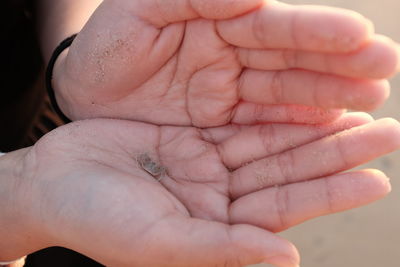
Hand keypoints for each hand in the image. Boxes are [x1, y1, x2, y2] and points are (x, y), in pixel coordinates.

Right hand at [8, 113, 398, 266]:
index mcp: (216, 229)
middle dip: (336, 154)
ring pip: (272, 143)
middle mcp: (220, 197)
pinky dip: (274, 111)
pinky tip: (306, 100)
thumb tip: (286, 259)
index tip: (375, 178)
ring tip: (361, 113)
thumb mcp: (159, 243)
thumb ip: (223, 250)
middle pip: (288, 172)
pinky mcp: (194, 136)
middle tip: (387, 134)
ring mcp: (208, 164)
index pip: (284, 210)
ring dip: (314, 129)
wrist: (54, 181)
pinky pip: (243, 120)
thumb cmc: (96, 220)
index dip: (330, 194)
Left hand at [54, 0, 398, 126]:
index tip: (361, 38)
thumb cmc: (106, 48)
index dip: (315, 31)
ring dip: (327, 102)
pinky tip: (330, 132)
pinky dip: (297, 130)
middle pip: (290, 62)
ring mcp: (229, 94)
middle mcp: (231, 58)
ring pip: (285, 97)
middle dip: (336, 68)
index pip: (271, 26)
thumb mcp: (140, 11)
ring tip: (370, 107)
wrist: (84, 93)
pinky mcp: (221, 127)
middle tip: (383, 75)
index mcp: (215, 22)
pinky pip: (264, 128)